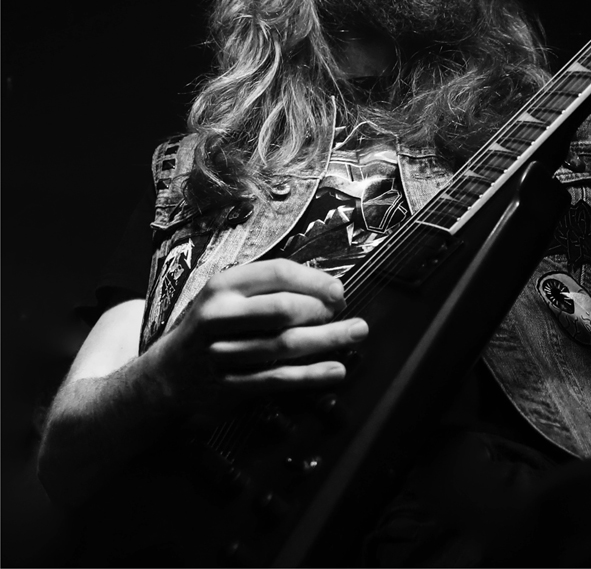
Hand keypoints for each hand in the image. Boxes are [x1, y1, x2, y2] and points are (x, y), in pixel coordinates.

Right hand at [146, 259, 366, 412]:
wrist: (166, 375)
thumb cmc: (211, 327)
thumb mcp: (228, 297)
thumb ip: (268, 288)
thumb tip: (326, 286)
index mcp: (222, 286)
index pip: (278, 273)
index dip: (315, 281)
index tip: (339, 290)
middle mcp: (219, 316)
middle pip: (284, 309)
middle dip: (323, 311)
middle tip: (347, 314)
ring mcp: (222, 353)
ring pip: (286, 345)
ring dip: (328, 339)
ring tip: (357, 333)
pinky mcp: (229, 386)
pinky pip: (278, 379)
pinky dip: (311, 375)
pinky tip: (336, 370)